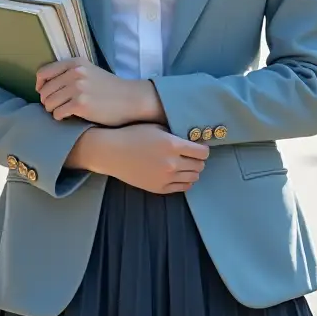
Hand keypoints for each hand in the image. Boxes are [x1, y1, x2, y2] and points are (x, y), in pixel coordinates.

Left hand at [36, 59, 162, 125]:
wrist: (130, 99)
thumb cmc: (109, 88)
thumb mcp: (89, 71)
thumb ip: (69, 73)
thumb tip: (43, 86)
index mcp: (75, 63)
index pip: (43, 73)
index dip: (40, 85)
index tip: (45, 93)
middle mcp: (74, 73)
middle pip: (44, 91)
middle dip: (47, 101)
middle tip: (58, 106)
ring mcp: (77, 88)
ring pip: (48, 103)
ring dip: (53, 110)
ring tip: (64, 111)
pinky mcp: (80, 104)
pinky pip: (57, 114)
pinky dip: (60, 117)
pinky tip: (70, 116)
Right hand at [68, 125, 208, 194]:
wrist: (113, 153)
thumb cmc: (133, 135)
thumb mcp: (157, 127)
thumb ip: (176, 134)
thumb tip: (193, 139)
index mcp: (172, 145)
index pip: (202, 152)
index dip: (203, 148)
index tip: (199, 146)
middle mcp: (172, 163)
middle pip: (200, 166)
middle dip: (199, 159)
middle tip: (192, 154)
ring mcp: (166, 178)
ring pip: (193, 177)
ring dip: (193, 170)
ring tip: (185, 163)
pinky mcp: (160, 188)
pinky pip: (183, 187)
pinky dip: (185, 180)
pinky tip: (178, 172)